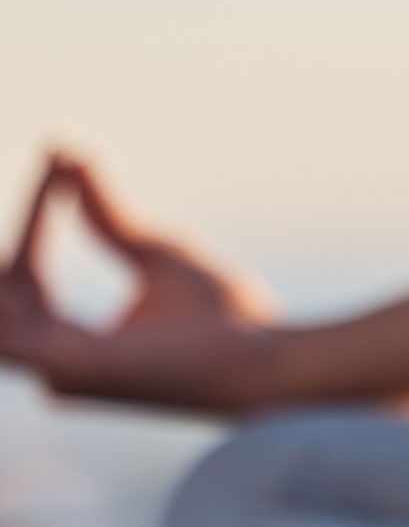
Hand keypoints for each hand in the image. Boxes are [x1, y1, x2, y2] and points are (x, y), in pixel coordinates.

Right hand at [0, 154, 279, 410]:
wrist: (264, 353)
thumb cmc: (223, 315)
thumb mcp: (153, 250)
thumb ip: (106, 215)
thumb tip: (68, 156)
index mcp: (70, 343)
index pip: (27, 272)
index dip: (37, 214)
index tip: (58, 161)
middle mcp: (54, 363)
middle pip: (7, 286)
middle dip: (24, 230)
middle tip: (55, 169)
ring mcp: (59, 371)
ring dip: (11, 262)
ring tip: (38, 207)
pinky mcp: (71, 369)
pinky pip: (9, 327)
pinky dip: (11, 288)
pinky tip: (20, 261)